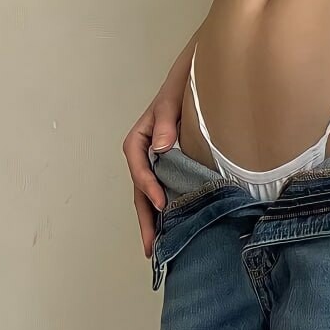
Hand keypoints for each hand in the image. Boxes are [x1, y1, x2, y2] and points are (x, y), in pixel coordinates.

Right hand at [122, 75, 183, 258]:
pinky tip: (173, 226)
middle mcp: (143, 155)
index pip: (140, 170)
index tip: (161, 204)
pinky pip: (165, 190)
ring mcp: (155, 163)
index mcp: (137, 141)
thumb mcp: (170, 103)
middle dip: (146, 220)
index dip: (149, 188)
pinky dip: (166, 209)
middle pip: (141, 191)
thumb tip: (163, 147)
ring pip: (151, 196)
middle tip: (152, 248)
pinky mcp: (169, 167)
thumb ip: (166, 122)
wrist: (192, 81)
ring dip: (154, 221)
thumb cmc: (178, 89)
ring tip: (159, 248)